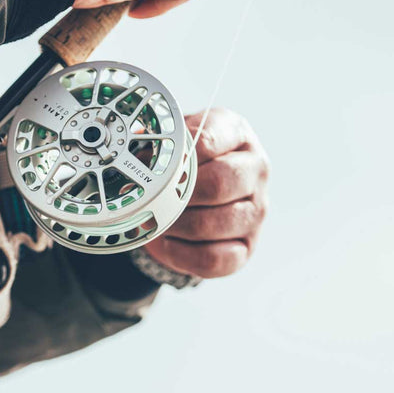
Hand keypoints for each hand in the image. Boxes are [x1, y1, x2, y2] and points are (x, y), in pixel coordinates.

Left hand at [144, 108, 269, 277]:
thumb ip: (161, 145)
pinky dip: (182, 255)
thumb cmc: (185, 163)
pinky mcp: (247, 246)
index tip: (153, 166)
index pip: (208, 140)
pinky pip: (214, 258)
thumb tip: (138, 162)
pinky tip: (167, 243)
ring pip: (215, 223)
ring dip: (176, 225)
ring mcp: (255, 210)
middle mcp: (255, 170)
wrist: (196, 195)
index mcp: (237, 134)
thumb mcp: (175, 143)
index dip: (175, 157)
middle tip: (153, 198)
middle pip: (218, 183)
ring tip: (156, 220)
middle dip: (177, 194)